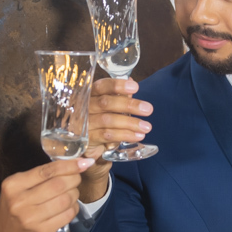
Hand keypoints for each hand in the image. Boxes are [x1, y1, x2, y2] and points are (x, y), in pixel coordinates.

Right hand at [0, 158, 93, 231]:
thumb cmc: (13, 212)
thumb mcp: (17, 189)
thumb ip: (38, 177)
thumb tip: (71, 165)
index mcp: (13, 185)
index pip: (47, 171)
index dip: (69, 165)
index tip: (83, 162)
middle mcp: (20, 200)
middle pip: (59, 184)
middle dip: (74, 179)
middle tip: (76, 179)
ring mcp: (30, 218)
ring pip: (66, 199)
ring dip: (75, 194)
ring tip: (71, 194)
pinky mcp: (41, 231)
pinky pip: (67, 215)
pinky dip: (73, 208)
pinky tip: (69, 207)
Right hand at [81, 78, 152, 200]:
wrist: (89, 149)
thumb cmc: (100, 123)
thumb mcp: (109, 109)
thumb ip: (118, 96)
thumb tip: (131, 82)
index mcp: (89, 95)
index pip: (101, 86)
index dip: (117, 85)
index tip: (135, 87)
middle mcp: (83, 108)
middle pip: (105, 103)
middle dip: (129, 105)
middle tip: (148, 109)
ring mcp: (83, 124)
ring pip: (108, 120)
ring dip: (130, 123)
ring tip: (147, 126)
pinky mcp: (86, 139)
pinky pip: (107, 135)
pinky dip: (125, 135)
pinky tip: (138, 135)